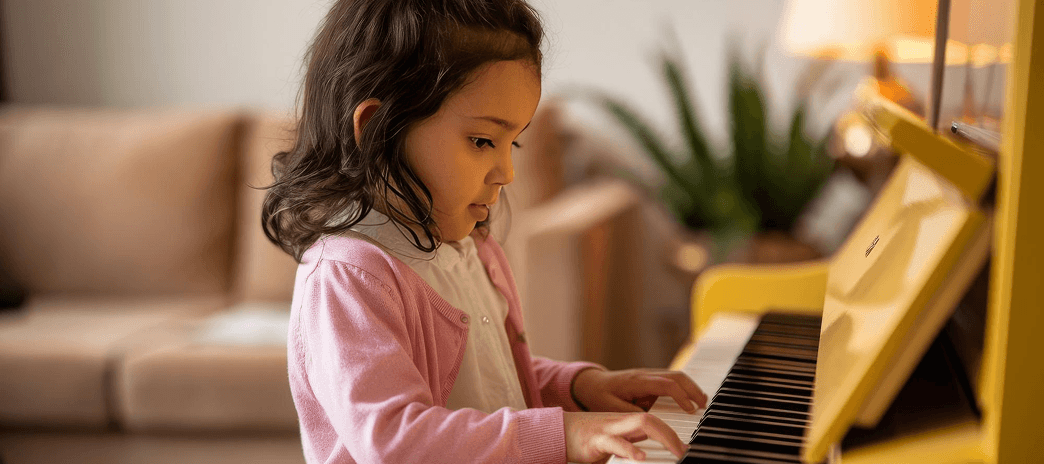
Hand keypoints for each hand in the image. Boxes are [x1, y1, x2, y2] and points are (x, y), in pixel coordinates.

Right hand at [563, 411, 686, 462]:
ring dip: (663, 436)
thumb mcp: (615, 440)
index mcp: (626, 422)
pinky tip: (640, 458)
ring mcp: (609, 428)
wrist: (558, 432)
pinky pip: (615, 442)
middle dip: (673, 434)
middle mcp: (621, 421)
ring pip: (641, 422)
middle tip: (686, 451)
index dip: (673, 432)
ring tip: (677, 452)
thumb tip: (650, 453)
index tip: (687, 448)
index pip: (655, 421)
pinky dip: (629, 449)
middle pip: (653, 418)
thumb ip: (632, 441)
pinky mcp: (596, 439)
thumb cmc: (588, 438)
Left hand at [572, 368, 707, 413]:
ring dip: (690, 387)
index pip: (666, 384)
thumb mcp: (609, 407)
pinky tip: (689, 399)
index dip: (681, 396)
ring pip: (676, 376)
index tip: (690, 409)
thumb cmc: (599, 395)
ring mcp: (648, 375)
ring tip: (702, 403)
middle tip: (704, 405)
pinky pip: (670, 380)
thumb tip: (650, 418)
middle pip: (676, 376)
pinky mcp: (649, 379)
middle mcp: (645, 374)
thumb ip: (629, 412)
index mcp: (637, 381)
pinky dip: (683, 388)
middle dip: (693, 389)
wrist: (590, 383)